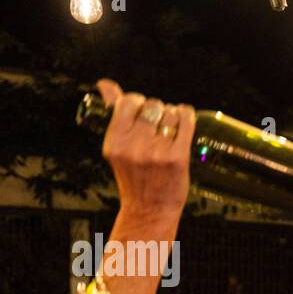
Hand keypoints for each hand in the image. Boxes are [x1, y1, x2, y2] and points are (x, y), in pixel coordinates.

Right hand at [96, 78, 194, 228]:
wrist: (150, 210)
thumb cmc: (135, 175)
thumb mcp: (117, 147)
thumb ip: (113, 113)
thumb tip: (104, 83)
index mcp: (114, 141)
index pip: (129, 101)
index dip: (139, 102)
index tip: (143, 111)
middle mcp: (134, 146)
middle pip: (153, 106)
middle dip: (158, 110)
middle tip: (159, 124)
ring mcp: (157, 152)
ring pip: (171, 114)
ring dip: (173, 116)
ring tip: (171, 129)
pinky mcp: (177, 158)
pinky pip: (186, 123)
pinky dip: (187, 116)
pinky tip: (186, 118)